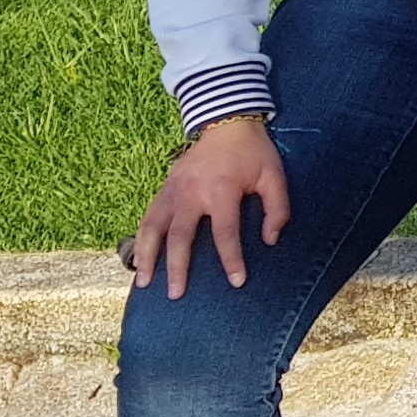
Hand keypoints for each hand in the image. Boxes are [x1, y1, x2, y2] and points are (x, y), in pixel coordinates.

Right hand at [131, 118, 288, 298]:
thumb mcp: (274, 176)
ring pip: (153, 228)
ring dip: (147, 256)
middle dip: (177, 267)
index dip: (231, 260)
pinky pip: (148, 216)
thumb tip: (270, 240)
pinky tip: (139, 257)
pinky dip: (141, 238)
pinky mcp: (164, 187)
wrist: (226, 122)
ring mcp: (173, 190)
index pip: (225, 234)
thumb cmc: (254, 153)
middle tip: (176, 294)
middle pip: (180, 237)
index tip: (236, 282)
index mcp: (222, 191)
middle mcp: (192, 193)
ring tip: (144, 282)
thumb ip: (277, 208)